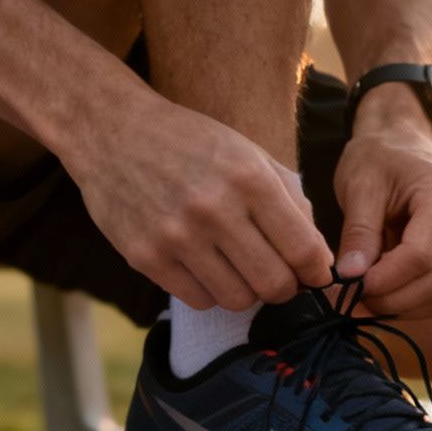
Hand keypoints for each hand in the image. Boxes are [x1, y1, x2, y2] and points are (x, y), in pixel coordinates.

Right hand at [68, 92, 333, 310]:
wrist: (112, 131)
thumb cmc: (190, 142)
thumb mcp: (248, 153)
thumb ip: (289, 199)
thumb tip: (318, 256)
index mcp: (249, 178)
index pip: (304, 249)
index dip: (317, 270)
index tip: (313, 273)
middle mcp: (215, 209)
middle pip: (274, 284)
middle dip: (286, 288)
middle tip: (280, 278)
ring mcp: (177, 236)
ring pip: (237, 299)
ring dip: (247, 292)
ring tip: (239, 270)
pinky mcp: (146, 256)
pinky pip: (198, 300)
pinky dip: (210, 291)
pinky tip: (206, 267)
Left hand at [333, 102, 431, 318]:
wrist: (402, 142)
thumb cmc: (378, 158)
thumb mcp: (360, 185)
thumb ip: (358, 232)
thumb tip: (351, 277)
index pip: (421, 255)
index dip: (385, 280)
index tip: (351, 286)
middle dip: (393, 301)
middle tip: (353, 301)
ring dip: (405, 308)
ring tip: (366, 299)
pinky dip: (416, 303)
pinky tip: (386, 293)